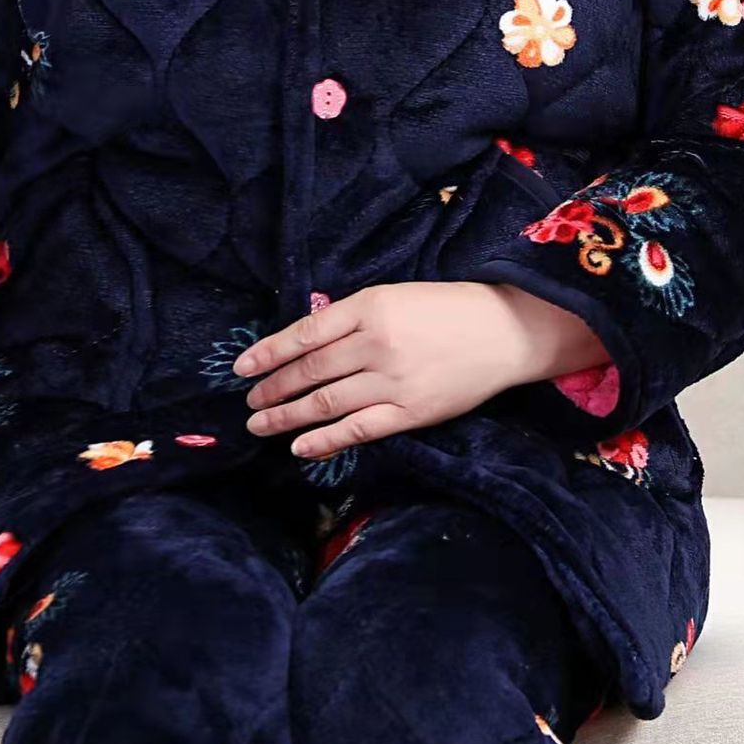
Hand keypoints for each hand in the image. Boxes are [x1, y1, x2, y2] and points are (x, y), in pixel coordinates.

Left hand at [232, 281, 550, 458]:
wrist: (503, 332)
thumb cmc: (445, 309)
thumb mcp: (394, 296)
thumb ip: (352, 318)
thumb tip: (305, 344)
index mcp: (370, 306)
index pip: (306, 333)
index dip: (269, 352)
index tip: (241, 367)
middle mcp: (376, 343)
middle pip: (310, 370)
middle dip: (273, 387)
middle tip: (248, 401)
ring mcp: (393, 381)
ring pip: (327, 402)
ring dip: (287, 415)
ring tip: (260, 424)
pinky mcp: (411, 413)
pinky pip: (359, 430)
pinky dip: (326, 440)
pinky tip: (300, 447)